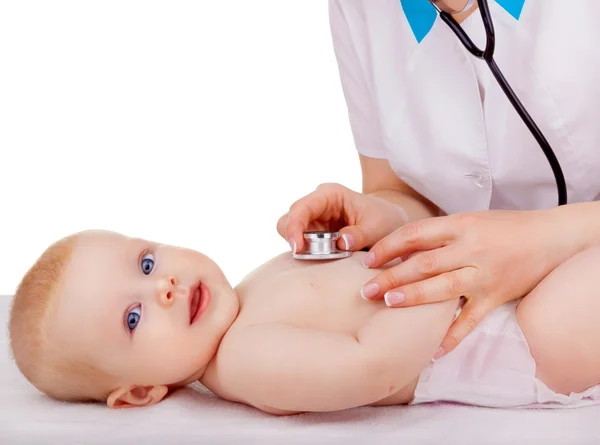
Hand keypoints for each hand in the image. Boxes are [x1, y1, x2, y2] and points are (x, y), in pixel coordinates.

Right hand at [277, 183, 407, 253]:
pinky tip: (325, 258)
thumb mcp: (378, 227)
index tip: (297, 248)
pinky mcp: (314, 235)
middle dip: (296, 240)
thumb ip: (360, 234)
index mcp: (329, 195)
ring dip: (302, 249)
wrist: (390, 223)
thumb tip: (341, 242)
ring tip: (325, 257)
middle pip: (288, 221)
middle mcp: (316, 205)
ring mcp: (313, 220)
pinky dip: (308, 254)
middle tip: (312, 256)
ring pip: (291, 234)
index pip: (301, 208)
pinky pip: (301, 245)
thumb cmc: (384, 219)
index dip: (294, 227)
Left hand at [359, 209, 568, 357]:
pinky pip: (470, 320)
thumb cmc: (505, 227)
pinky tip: (433, 349)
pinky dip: (452, 336)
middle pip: (423, 264)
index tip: (368, 260)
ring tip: (388, 304)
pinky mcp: (496, 297)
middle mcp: (471, 249)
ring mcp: (484, 275)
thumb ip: (439, 235)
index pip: (415, 234)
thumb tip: (400, 251)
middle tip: (367, 289)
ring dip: (413, 298)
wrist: (550, 238)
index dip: (388, 247)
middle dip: (391, 277)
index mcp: (461, 224)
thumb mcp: (470, 220)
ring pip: (442, 289)